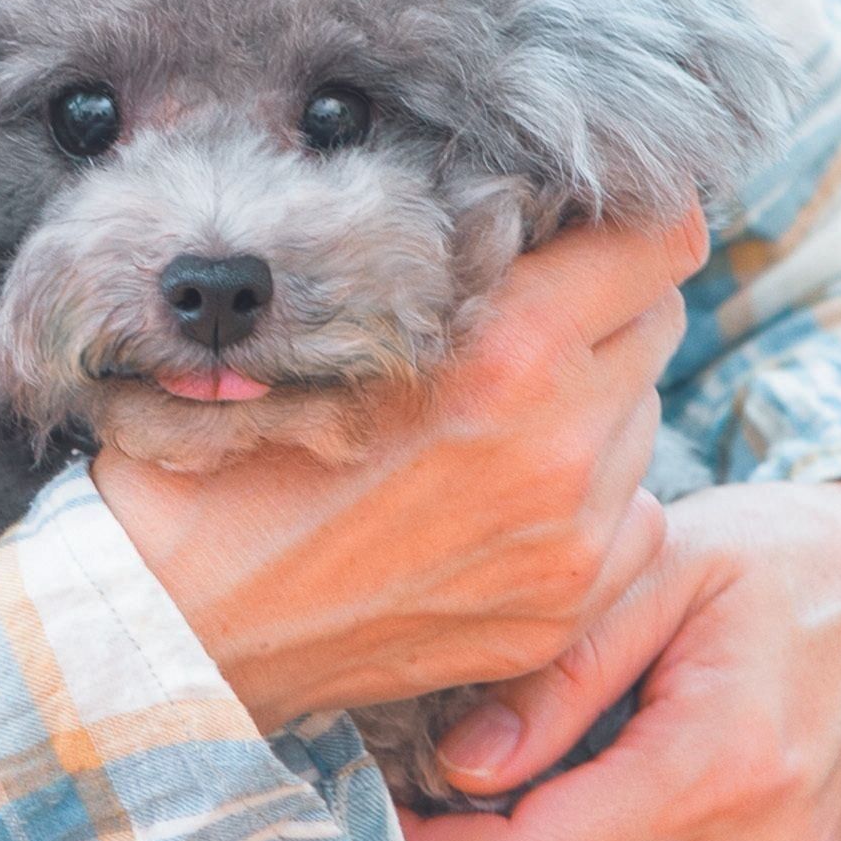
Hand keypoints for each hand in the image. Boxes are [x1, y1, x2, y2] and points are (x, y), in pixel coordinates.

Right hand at [92, 214, 705, 733]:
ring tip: (494, 426)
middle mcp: (562, 450)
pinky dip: (593, 504)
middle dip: (603, 309)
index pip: (662, 240)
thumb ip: (445, 265)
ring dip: (594, 407)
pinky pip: (635, 521)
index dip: (630, 221)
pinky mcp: (560, 614)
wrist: (179, 626)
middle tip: (525, 323)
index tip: (596, 228)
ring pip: (642, 422)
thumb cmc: (222, 456)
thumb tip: (527, 214)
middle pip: (659, 324)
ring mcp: (571, 545)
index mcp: (508, 356)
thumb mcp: (324, 321)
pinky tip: (506, 506)